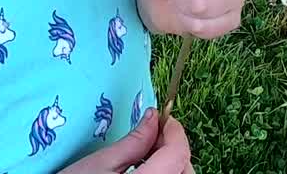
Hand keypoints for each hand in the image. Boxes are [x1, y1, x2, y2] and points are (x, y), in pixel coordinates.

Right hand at [58, 108, 193, 172]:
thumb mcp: (100, 164)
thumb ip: (133, 142)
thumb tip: (153, 119)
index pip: (177, 156)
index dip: (175, 133)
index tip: (164, 118)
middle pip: (186, 172)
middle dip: (176, 150)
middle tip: (155, 135)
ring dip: (173, 166)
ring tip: (149, 154)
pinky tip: (147, 171)